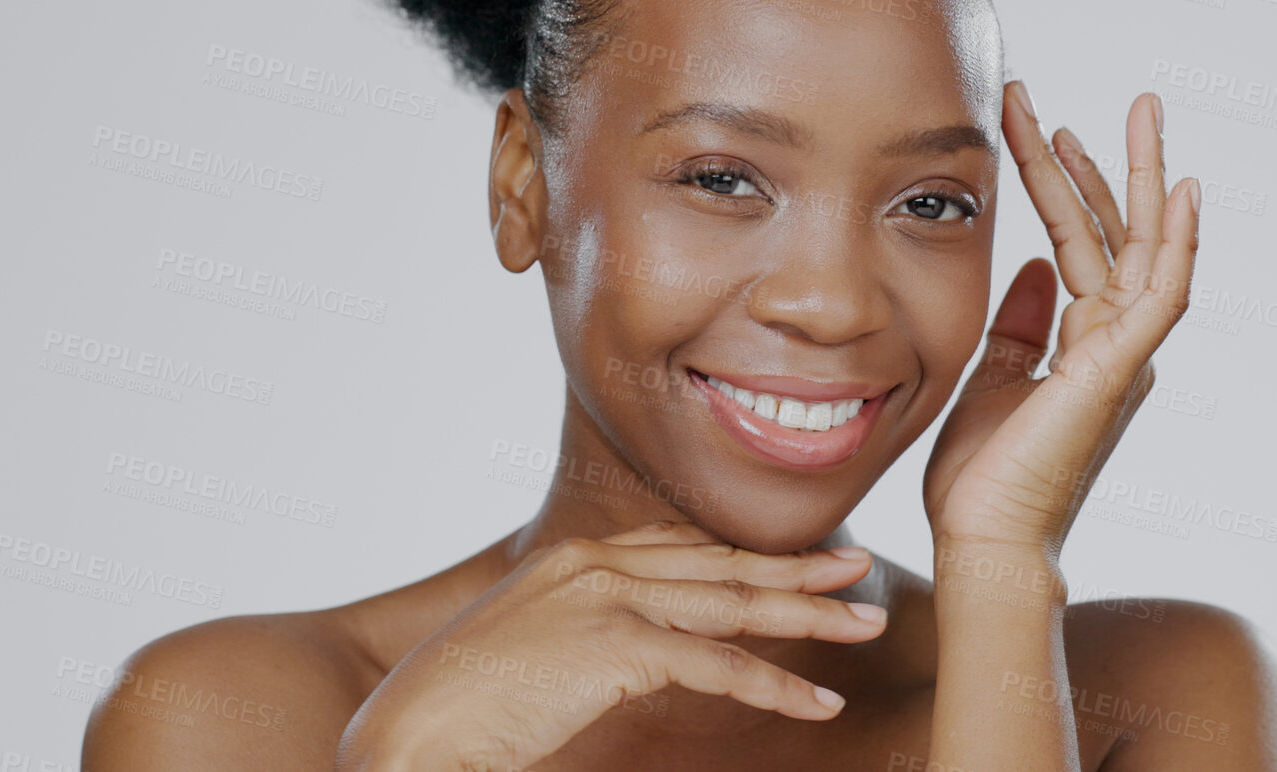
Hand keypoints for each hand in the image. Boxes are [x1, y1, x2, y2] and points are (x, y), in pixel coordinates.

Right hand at [335, 521, 885, 770]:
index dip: (743, 554)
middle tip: (858, 568)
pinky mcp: (619, 646)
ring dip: (809, 615)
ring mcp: (608, 598)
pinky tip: (817, 699)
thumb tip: (626, 656)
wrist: (411, 732)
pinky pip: (718, 664)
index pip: (678, 545)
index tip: (795, 560)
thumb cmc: (461, 708)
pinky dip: (776, 684)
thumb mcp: (529, 647)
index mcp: (574, 558)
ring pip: (734, 603)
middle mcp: (596, 562)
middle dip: (796, 568)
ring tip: (865, 623)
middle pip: (720, 563)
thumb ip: (585, 634)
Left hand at [923, 84, 1199, 556]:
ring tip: (1143, 110)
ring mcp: (1121, 357)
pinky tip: (1182, 191)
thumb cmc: (982, 479)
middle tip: (1124, 98)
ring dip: (1143, 178)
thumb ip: (1020, 323)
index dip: (1061, 182)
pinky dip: (1177, 245)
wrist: (982, 542)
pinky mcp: (1117, 373)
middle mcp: (1113, 344)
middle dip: (1111, 161)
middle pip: (1118, 234)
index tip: (1039, 125)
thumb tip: (1034, 267)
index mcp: (1084, 345)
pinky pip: (1160, 298)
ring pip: (1145, 250)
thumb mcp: (992, 377)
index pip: (1078, 242)